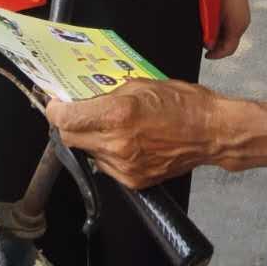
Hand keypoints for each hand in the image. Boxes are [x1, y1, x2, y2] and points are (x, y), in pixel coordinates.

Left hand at [47, 79, 219, 187]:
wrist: (211, 132)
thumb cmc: (184, 103)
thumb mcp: (142, 84)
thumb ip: (109, 92)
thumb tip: (84, 96)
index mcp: (118, 115)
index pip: (66, 119)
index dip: (56, 110)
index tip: (56, 103)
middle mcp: (117, 144)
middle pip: (71, 138)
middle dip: (70, 123)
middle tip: (77, 111)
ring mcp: (124, 166)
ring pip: (88, 152)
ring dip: (91, 138)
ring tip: (110, 125)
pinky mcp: (132, 181)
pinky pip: (106, 166)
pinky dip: (109, 152)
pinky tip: (126, 140)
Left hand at [207, 0, 250, 59]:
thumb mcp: (212, 13)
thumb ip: (210, 31)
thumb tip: (208, 44)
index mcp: (237, 27)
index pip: (228, 49)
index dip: (216, 55)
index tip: (206, 56)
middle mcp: (243, 23)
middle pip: (230, 43)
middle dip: (217, 46)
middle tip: (203, 43)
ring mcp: (243, 15)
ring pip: (231, 34)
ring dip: (219, 36)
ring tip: (206, 33)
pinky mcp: (240, 9)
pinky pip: (232, 24)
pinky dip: (222, 28)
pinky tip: (212, 21)